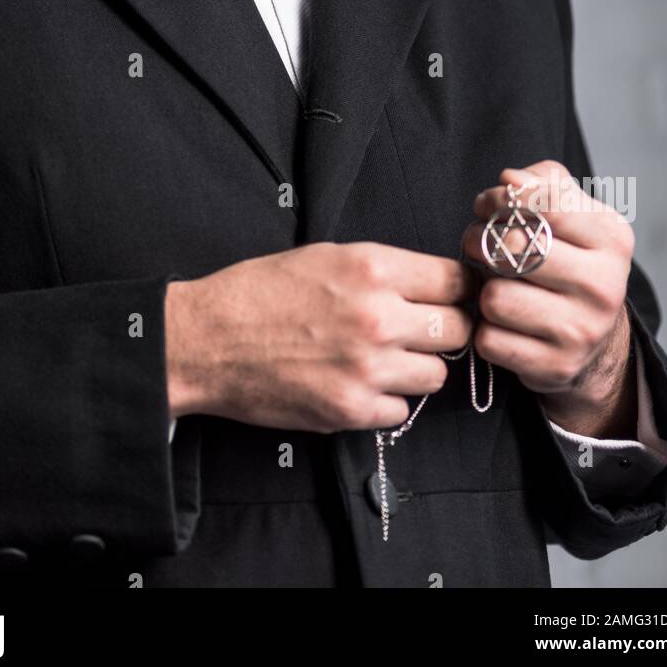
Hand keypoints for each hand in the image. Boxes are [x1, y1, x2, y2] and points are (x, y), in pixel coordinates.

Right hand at [164, 242, 474, 433]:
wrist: (208, 340)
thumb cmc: (260, 291)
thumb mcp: (327, 256)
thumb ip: (384, 271)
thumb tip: (432, 285)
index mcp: (373, 268)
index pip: (456, 281)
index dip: (457, 289)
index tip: (449, 298)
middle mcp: (379, 317)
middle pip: (458, 330)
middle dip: (444, 330)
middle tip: (420, 331)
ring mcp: (367, 368)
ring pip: (435, 375)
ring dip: (416, 368)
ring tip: (382, 359)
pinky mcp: (350, 409)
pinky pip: (400, 410)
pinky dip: (385, 401)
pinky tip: (357, 383)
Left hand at [462, 160, 636, 433]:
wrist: (595, 341)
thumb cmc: (572, 262)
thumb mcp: (573, 214)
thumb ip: (544, 183)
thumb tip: (511, 180)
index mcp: (612, 240)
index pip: (542, 203)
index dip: (500, 199)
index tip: (485, 205)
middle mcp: (605, 286)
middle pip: (512, 250)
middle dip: (479, 241)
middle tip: (476, 243)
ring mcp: (582, 331)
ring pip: (495, 298)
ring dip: (483, 289)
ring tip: (493, 284)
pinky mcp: (555, 367)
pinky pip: (489, 340)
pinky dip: (484, 329)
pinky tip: (501, 322)